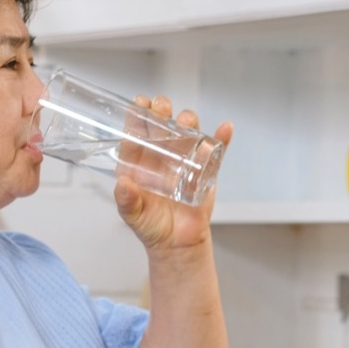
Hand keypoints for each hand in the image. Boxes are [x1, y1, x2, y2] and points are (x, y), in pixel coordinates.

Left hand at [113, 95, 232, 253]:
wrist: (178, 244)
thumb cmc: (152, 226)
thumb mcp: (133, 215)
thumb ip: (127, 201)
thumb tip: (123, 184)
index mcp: (140, 163)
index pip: (137, 134)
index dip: (137, 116)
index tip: (139, 103)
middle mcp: (161, 157)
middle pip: (162, 126)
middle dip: (161, 112)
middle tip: (161, 107)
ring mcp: (185, 160)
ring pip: (187, 132)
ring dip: (188, 120)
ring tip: (186, 120)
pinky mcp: (206, 170)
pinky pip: (216, 151)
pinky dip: (222, 138)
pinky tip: (225, 128)